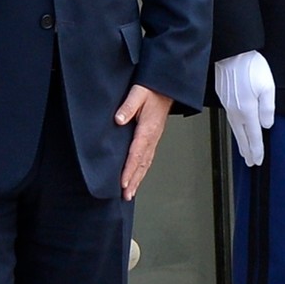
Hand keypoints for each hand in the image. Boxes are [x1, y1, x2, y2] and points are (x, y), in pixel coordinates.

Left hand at [115, 85, 172, 200]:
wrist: (165, 88)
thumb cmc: (151, 90)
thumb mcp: (137, 93)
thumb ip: (127, 106)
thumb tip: (118, 119)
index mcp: (147, 129)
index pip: (136, 153)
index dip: (129, 169)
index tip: (122, 182)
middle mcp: (152, 138)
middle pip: (142, 164)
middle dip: (133, 180)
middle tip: (126, 195)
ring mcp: (154, 139)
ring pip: (145, 163)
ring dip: (138, 179)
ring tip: (130, 193)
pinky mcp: (153, 138)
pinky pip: (147, 158)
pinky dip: (142, 170)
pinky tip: (137, 177)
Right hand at [214, 50, 275, 166]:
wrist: (231, 52)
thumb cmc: (250, 66)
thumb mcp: (267, 87)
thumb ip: (267, 109)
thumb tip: (266, 125)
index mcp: (247, 110)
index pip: (253, 136)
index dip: (256, 150)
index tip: (258, 160)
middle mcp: (235, 110)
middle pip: (242, 136)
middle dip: (247, 150)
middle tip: (250, 161)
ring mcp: (227, 104)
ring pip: (234, 128)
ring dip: (240, 141)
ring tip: (243, 150)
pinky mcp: (223, 96)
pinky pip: (230, 118)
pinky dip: (234, 128)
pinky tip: (237, 127)